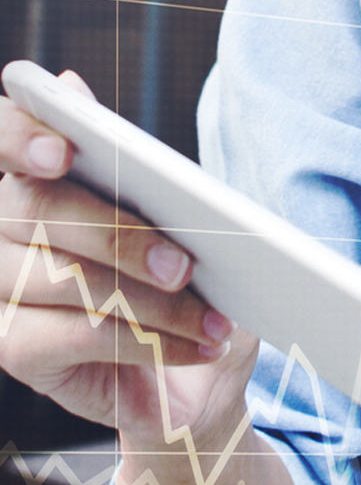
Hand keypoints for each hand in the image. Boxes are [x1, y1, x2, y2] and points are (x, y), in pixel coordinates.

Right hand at [0, 68, 254, 444]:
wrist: (202, 379)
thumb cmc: (192, 293)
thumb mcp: (190, 233)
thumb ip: (151, 178)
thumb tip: (96, 105)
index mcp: (40, 178)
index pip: (4, 137)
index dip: (20, 135)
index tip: (64, 151)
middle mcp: (5, 229)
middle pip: (34, 210)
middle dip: (118, 237)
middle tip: (182, 267)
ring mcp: (3, 290)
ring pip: (65, 280)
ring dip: (156, 304)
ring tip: (216, 322)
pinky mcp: (17, 348)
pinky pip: (80, 336)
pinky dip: (151, 342)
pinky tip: (199, 347)